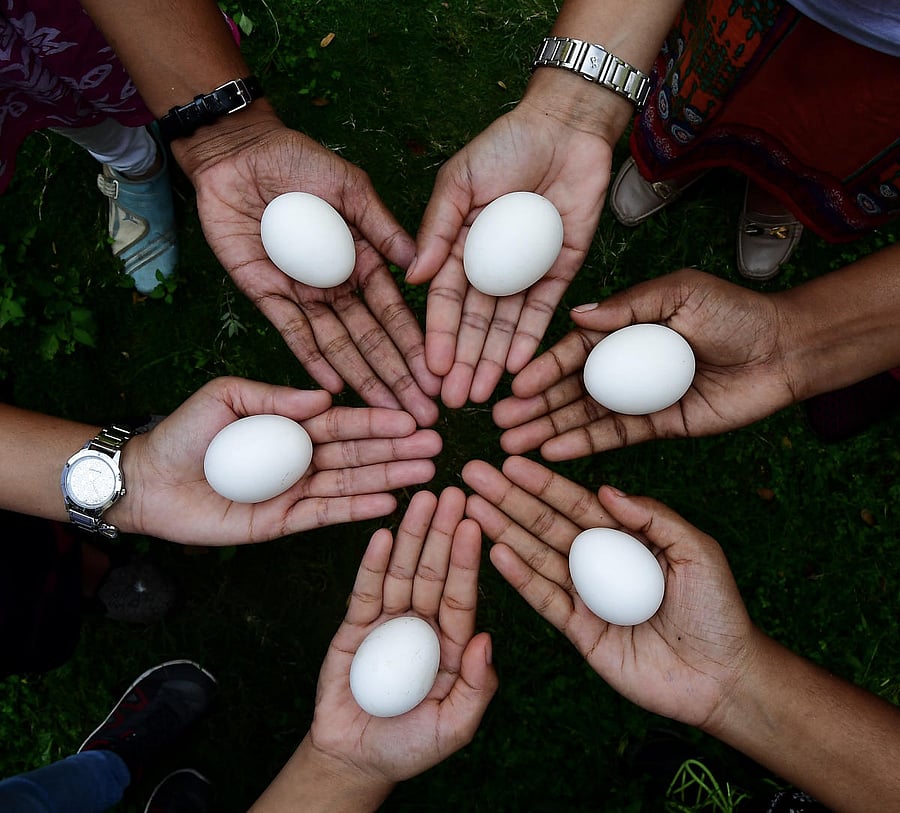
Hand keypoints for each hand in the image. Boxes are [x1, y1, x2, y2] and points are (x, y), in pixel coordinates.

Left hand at [117, 376, 441, 544]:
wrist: (148, 481)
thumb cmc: (184, 433)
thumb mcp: (226, 398)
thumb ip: (274, 396)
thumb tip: (325, 397)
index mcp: (292, 424)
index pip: (345, 422)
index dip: (380, 420)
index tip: (416, 417)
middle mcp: (302, 458)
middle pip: (359, 453)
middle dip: (398, 449)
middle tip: (437, 446)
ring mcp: (295, 491)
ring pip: (351, 483)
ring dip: (389, 477)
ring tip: (426, 473)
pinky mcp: (283, 522)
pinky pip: (326, 514)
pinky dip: (358, 509)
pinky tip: (389, 502)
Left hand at [178, 114, 441, 426]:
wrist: (237, 153)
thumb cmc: (297, 160)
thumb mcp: (349, 188)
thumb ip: (380, 226)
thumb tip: (418, 266)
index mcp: (363, 261)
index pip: (393, 313)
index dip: (415, 346)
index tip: (437, 377)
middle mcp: (337, 286)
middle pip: (370, 340)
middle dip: (397, 377)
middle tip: (422, 415)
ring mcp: (302, 294)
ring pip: (337, 346)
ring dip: (362, 379)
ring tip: (386, 412)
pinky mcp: (266, 295)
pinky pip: (292, 334)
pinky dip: (311, 360)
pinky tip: (333, 388)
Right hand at [301, 489, 496, 800]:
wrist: (354, 759)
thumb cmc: (410, 746)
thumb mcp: (453, 726)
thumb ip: (476, 686)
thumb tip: (486, 638)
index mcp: (452, 642)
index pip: (463, 593)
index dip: (468, 558)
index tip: (475, 522)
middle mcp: (424, 623)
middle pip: (434, 570)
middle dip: (443, 532)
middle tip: (453, 492)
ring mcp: (389, 621)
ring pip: (403, 571)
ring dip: (412, 535)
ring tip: (421, 499)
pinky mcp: (356, 625)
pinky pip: (365, 590)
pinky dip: (373, 562)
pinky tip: (384, 534)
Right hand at [407, 100, 613, 406]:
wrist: (565, 128)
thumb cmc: (504, 145)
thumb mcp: (459, 181)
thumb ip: (437, 229)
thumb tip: (413, 278)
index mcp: (458, 248)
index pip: (446, 302)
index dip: (439, 336)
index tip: (430, 370)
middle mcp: (489, 268)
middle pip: (475, 324)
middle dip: (464, 362)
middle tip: (454, 401)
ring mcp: (524, 273)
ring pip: (506, 327)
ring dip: (494, 362)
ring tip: (482, 395)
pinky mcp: (560, 273)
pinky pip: (543, 312)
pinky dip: (532, 340)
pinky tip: (519, 369)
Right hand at [462, 455, 759, 727]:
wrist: (723, 678)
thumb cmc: (718, 612)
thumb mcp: (697, 552)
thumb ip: (653, 518)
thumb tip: (606, 489)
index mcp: (626, 538)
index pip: (577, 503)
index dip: (543, 483)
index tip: (510, 462)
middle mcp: (600, 563)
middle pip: (546, 524)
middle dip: (509, 498)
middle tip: (472, 473)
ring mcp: (586, 596)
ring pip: (537, 556)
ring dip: (504, 530)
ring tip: (471, 506)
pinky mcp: (579, 631)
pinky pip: (545, 599)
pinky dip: (519, 577)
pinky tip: (495, 552)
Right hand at [494, 269, 795, 458]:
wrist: (783, 351)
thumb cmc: (734, 312)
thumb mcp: (680, 293)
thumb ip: (630, 306)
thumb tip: (578, 314)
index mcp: (624, 328)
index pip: (573, 350)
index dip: (542, 368)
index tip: (513, 386)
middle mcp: (623, 364)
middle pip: (568, 388)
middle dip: (532, 405)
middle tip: (499, 422)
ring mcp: (638, 397)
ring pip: (583, 415)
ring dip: (547, 429)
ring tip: (512, 443)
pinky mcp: (657, 426)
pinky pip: (613, 437)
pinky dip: (583, 445)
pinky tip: (553, 453)